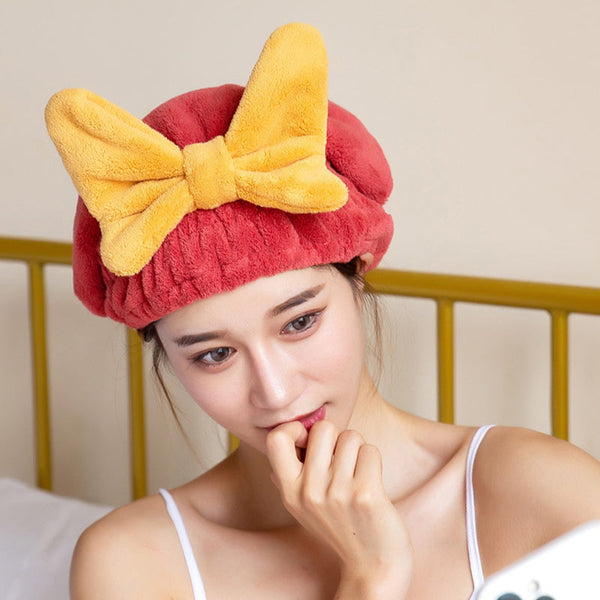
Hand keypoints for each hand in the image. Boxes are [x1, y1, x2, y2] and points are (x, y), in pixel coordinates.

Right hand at [266, 420, 412, 598]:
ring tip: (357, 473)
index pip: (276, 438)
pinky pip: (370, 451)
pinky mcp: (365, 494)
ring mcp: (337, 493)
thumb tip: (284, 436)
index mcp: (290, 491)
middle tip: (341, 458)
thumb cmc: (340, 527)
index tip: (310, 441)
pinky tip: (370, 481)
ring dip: (358, 449)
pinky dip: (373, 461)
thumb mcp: (302, 505)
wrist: (372, 566)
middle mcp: (309, 491)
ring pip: (351, 436)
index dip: (296, 429)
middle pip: (323, 428)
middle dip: (337, 436)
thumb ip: (290, 473)